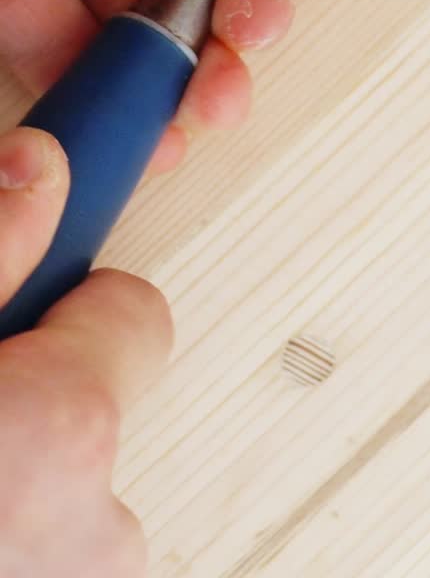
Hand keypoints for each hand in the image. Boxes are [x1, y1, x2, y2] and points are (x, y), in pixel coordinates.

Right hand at [0, 127, 170, 576]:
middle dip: (23, 402)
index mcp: (58, 432)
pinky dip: (1, 543)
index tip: (21, 310)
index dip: (72, 303)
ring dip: (4, 488)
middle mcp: (91, 533)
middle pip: (90, 414)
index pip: (136, 316)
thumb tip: (42, 170)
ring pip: (57, 500)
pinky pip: (39, 561)